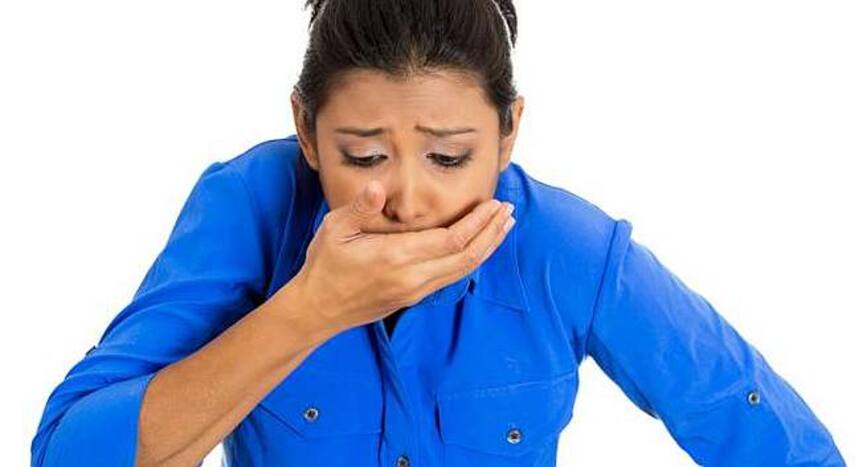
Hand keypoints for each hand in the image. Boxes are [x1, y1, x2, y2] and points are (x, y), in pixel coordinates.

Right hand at [290, 179, 515, 332]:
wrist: (317, 310)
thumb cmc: (324, 266)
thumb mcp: (334, 230)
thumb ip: (360, 208)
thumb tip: (376, 188)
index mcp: (396, 257)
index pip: (452, 239)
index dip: (478, 223)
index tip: (494, 205)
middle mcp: (412, 277)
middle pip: (467, 256)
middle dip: (492, 233)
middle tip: (508, 212)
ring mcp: (415, 290)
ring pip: (463, 270)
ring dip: (487, 247)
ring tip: (503, 227)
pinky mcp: (413, 297)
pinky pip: (452, 277)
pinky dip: (471, 259)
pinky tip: (477, 247)